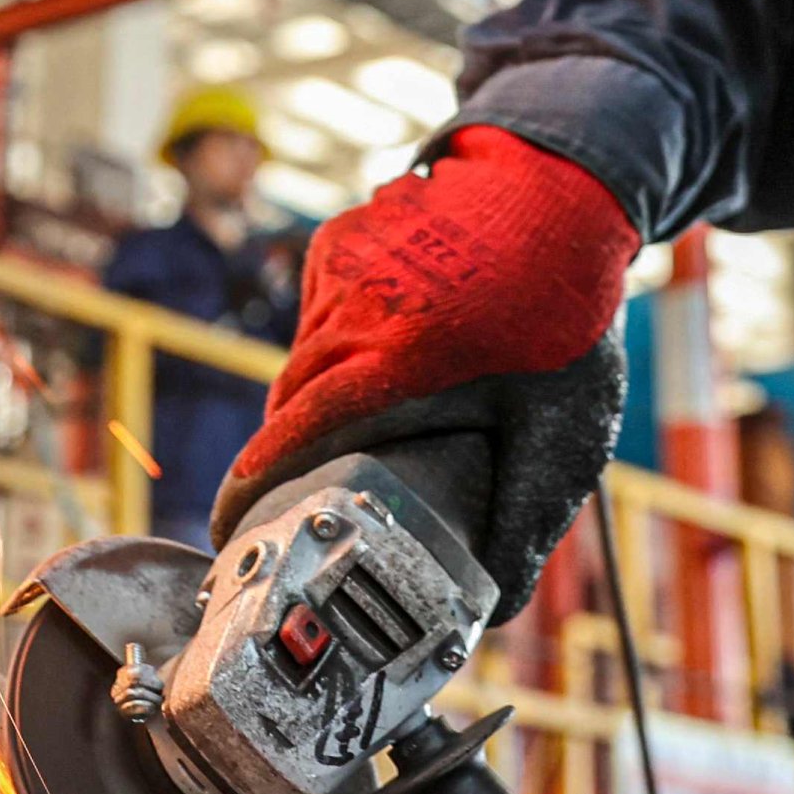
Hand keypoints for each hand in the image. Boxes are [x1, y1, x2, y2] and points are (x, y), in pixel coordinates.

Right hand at [211, 129, 638, 570]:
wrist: (562, 188)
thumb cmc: (566, 310)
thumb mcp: (561, 429)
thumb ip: (527, 521)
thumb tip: (496, 606)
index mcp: (398, 360)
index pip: (293, 439)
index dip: (250, 493)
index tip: (228, 532)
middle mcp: (353, 310)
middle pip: (289, 408)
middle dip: (284, 462)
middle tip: (298, 508)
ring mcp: (339, 268)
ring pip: (300, 362)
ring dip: (316, 403)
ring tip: (361, 434)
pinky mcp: (336, 241)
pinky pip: (314, 317)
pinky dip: (332, 348)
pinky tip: (381, 358)